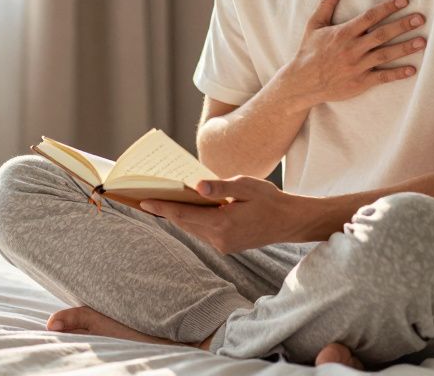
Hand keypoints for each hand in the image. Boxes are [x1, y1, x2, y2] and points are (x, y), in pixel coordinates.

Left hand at [139, 177, 309, 253]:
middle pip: (184, 223)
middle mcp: (219, 239)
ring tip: (161, 200)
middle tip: (146, 197)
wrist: (290, 222)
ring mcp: (223, 245)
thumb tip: (197, 187)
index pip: (184, 214)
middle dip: (165, 210)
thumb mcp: (246, 186)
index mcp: (223, 223)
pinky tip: (187, 208)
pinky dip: (192, 220)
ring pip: (192, 229)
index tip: (143, 200)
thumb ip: (221, 187)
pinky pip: (202, 232)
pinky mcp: (226, 246)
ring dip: (178, 216)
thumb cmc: (269, 200)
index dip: (162, 207)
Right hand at [276, 0, 425, 107]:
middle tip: (421, 18)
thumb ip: (327, 3)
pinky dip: (397, 74)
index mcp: (343, 33)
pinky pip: (381, 78)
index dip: (387, 8)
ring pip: (385, 55)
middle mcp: (352, 49)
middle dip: (402, 25)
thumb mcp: (314, 24)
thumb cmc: (309, 51)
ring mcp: (357, 66)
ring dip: (405, 48)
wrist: (302, 82)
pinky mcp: (359, 82)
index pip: (369, 17)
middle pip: (381, 35)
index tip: (403, 0)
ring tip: (423, 41)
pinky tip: (412, 69)